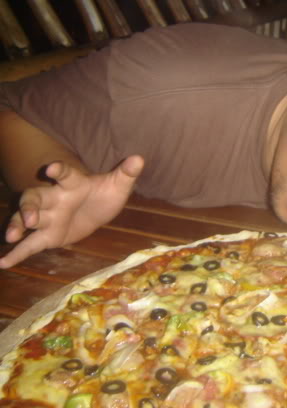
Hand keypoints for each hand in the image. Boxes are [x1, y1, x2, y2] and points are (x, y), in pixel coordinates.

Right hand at [0, 155, 143, 268]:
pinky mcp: (47, 235)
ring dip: (18, 225)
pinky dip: (17, 253)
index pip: (65, 174)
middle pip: (35, 197)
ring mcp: (48, 217)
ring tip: (11, 236)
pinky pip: (30, 244)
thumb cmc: (104, 194)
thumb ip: (127, 173)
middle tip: (29, 217)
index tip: (51, 168)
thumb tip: (139, 159)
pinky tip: (4, 263)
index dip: (59, 170)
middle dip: (29, 206)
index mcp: (74, 184)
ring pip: (26, 218)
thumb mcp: (118, 185)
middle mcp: (55, 198)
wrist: (98, 210)